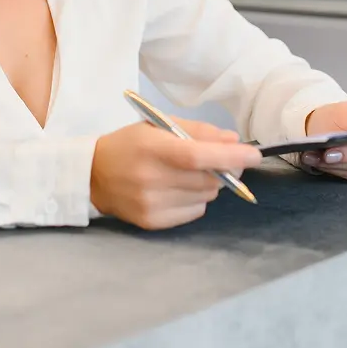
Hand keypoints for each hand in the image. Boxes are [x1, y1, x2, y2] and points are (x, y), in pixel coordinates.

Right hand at [90, 119, 261, 229]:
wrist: (92, 175)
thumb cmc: (130, 144)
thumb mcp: (159, 125)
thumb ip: (198, 131)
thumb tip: (234, 142)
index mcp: (153, 149)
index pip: (199, 156)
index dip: (230, 156)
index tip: (254, 154)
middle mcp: (151, 180)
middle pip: (208, 179)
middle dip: (225, 168)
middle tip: (222, 159)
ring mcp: (151, 204)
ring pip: (206, 197)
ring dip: (209, 184)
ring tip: (189, 173)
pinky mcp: (153, 222)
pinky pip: (194, 212)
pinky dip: (196, 200)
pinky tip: (178, 189)